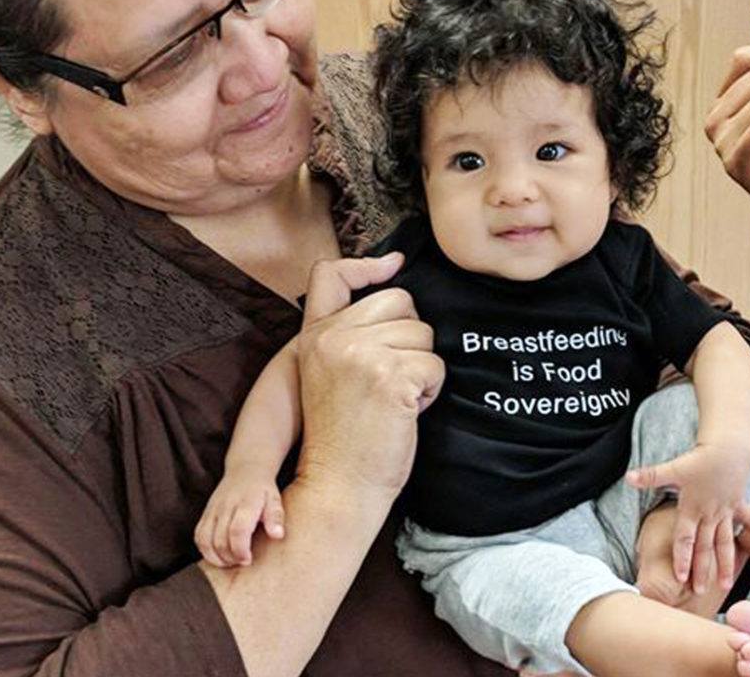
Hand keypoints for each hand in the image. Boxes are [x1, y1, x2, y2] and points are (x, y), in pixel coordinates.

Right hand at [195, 466, 284, 567]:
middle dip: (230, 557)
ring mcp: (212, 510)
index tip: (247, 560)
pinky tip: (218, 556)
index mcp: (245, 503)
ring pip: (205, 540)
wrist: (246, 470)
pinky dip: (205, 551)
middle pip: (220, 539)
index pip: (237, 531)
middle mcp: (226, 506)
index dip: (240, 550)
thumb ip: (276, 517)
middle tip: (241, 562)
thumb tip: (277, 535)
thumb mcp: (275, 500)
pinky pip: (198, 536)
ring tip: (230, 561)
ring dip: (216, 557)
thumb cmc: (263, 490)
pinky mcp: (205, 514)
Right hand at [291, 253, 444, 499]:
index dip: (365, 264)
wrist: (337, 487)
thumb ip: (352, 336)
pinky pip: (434, 366)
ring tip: (393, 401)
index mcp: (315, 336)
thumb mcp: (331, 375)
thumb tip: (399, 291)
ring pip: (423, 335)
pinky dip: (430, 391)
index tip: (394, 263)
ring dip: (421, 369)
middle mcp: (333, 337)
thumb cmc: (343, 438)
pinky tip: (405, 413)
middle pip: (400, 301)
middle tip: (390, 380)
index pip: (330, 274)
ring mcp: (360, 354)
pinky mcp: (389, 376)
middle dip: (410, 338)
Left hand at [626, 442, 749, 593]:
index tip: (681, 578)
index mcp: (692, 509)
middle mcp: (709, 514)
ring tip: (727, 584)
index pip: (684, 539)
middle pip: (704, 547)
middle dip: (702, 569)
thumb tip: (628, 477)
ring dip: (726, 563)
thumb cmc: (699, 458)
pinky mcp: (737, 502)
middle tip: (700, 592)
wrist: (727, 447)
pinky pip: (749, 517)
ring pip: (725, 542)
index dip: (682, 558)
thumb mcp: (673, 467)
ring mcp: (725, 510)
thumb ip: (651, 475)